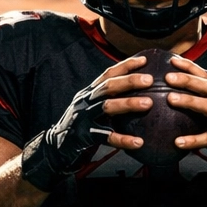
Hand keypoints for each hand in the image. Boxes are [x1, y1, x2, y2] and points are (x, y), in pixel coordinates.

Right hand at [20, 55, 154, 190]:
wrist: (56, 146)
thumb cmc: (81, 126)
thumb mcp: (91, 108)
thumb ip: (108, 99)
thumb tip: (136, 92)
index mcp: (89, 93)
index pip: (108, 74)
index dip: (126, 66)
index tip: (144, 60)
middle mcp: (86, 101)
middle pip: (108, 86)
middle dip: (129, 80)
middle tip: (150, 80)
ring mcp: (84, 118)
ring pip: (107, 107)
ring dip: (128, 103)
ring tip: (149, 103)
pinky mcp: (84, 136)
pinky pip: (106, 137)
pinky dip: (123, 139)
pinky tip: (138, 142)